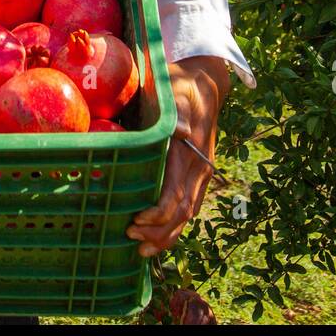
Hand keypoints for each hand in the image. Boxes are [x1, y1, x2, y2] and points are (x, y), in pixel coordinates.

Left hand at [127, 56, 229, 256]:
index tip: (135, 221)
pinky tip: (157, 239)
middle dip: (156, 232)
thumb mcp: (176, 90)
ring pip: (187, 214)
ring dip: (166, 235)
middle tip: (129, 239)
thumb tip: (180, 130)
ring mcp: (202, 172)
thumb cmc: (181, 85)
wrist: (206, 85)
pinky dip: (174, 226)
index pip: (176, 193)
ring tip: (141, 250)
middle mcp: (199, 167)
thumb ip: (177, 111)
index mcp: (191, 151)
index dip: (157, 214)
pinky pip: (189, 207)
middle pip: (181, 212)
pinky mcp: (199, 175)